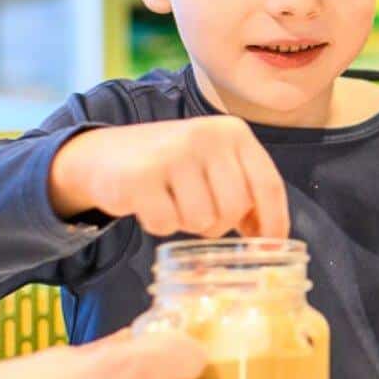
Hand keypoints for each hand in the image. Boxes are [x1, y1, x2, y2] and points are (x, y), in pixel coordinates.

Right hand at [50, 116, 289, 238]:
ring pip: (202, 220)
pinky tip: (150, 204)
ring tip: (172, 201)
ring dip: (187, 223)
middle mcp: (207, 136)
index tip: (272, 246)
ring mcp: (173, 154)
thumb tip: (272, 239)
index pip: (268, 184)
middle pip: (235, 209)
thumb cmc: (170, 166)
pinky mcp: (140, 176)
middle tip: (198, 213)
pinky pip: (167, 224)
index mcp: (233, 132)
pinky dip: (159, 224)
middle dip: (219, 224)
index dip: (274, 221)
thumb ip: (244, 192)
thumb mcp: (214, 166)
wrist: (104, 154)